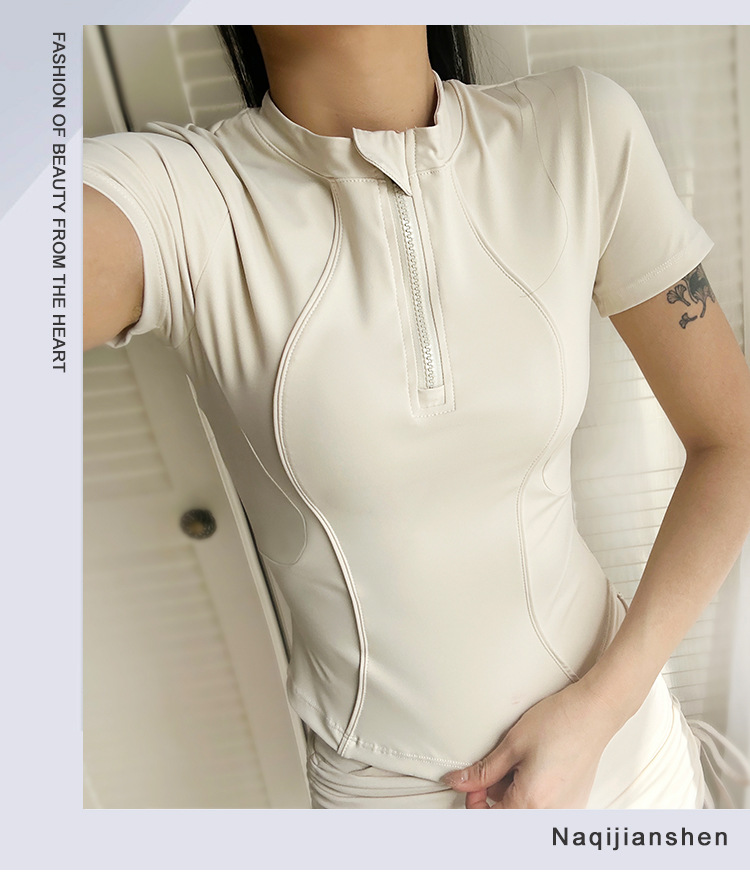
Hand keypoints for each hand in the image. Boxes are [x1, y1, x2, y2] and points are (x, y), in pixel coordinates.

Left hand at [441, 680, 623, 808]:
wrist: (593, 714)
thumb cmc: (558, 724)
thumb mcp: (511, 745)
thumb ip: (482, 771)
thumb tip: (457, 782)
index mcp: (531, 803)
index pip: (489, 822)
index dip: (473, 803)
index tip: (472, 783)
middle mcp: (551, 815)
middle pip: (507, 820)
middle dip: (494, 799)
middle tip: (498, 768)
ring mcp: (565, 813)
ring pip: (525, 815)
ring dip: (514, 797)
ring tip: (521, 765)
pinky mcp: (574, 806)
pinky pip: (544, 811)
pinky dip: (532, 796)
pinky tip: (536, 772)